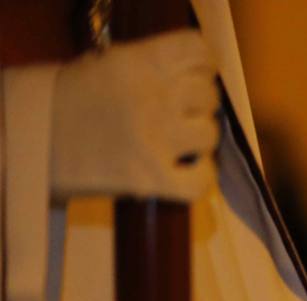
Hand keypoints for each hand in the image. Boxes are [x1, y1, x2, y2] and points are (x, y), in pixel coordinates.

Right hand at [51, 29, 219, 200]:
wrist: (32, 146)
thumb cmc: (67, 104)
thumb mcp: (102, 66)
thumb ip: (147, 66)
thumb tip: (190, 73)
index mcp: (137, 62)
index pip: (196, 50)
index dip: (202, 64)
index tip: (197, 76)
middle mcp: (152, 96)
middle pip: (208, 94)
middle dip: (199, 105)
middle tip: (181, 114)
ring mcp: (155, 138)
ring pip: (210, 134)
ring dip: (198, 141)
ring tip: (177, 143)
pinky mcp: (153, 178)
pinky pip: (202, 179)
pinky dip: (199, 177)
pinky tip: (184, 172)